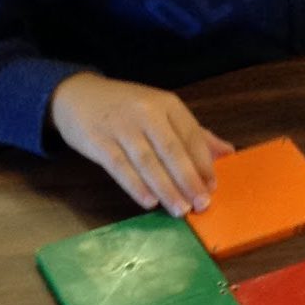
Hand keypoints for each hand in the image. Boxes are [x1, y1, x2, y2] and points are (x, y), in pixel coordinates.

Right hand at [50, 72, 233, 215]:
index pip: (191, 135)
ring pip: (148, 161)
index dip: (203, 163)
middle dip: (189, 180)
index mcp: (167, 104)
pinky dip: (136, 186)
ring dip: (166, 188)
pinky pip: (120, 166)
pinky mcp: (99, 141)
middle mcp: (146, 112)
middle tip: (201, 204)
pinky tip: (149, 202)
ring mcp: (121, 126)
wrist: (77, 94)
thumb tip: (227, 152)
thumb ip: (193, 132)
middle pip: (172, 150)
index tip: (213, 187)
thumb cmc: (125, 107)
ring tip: (180, 210)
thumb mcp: (160, 110)